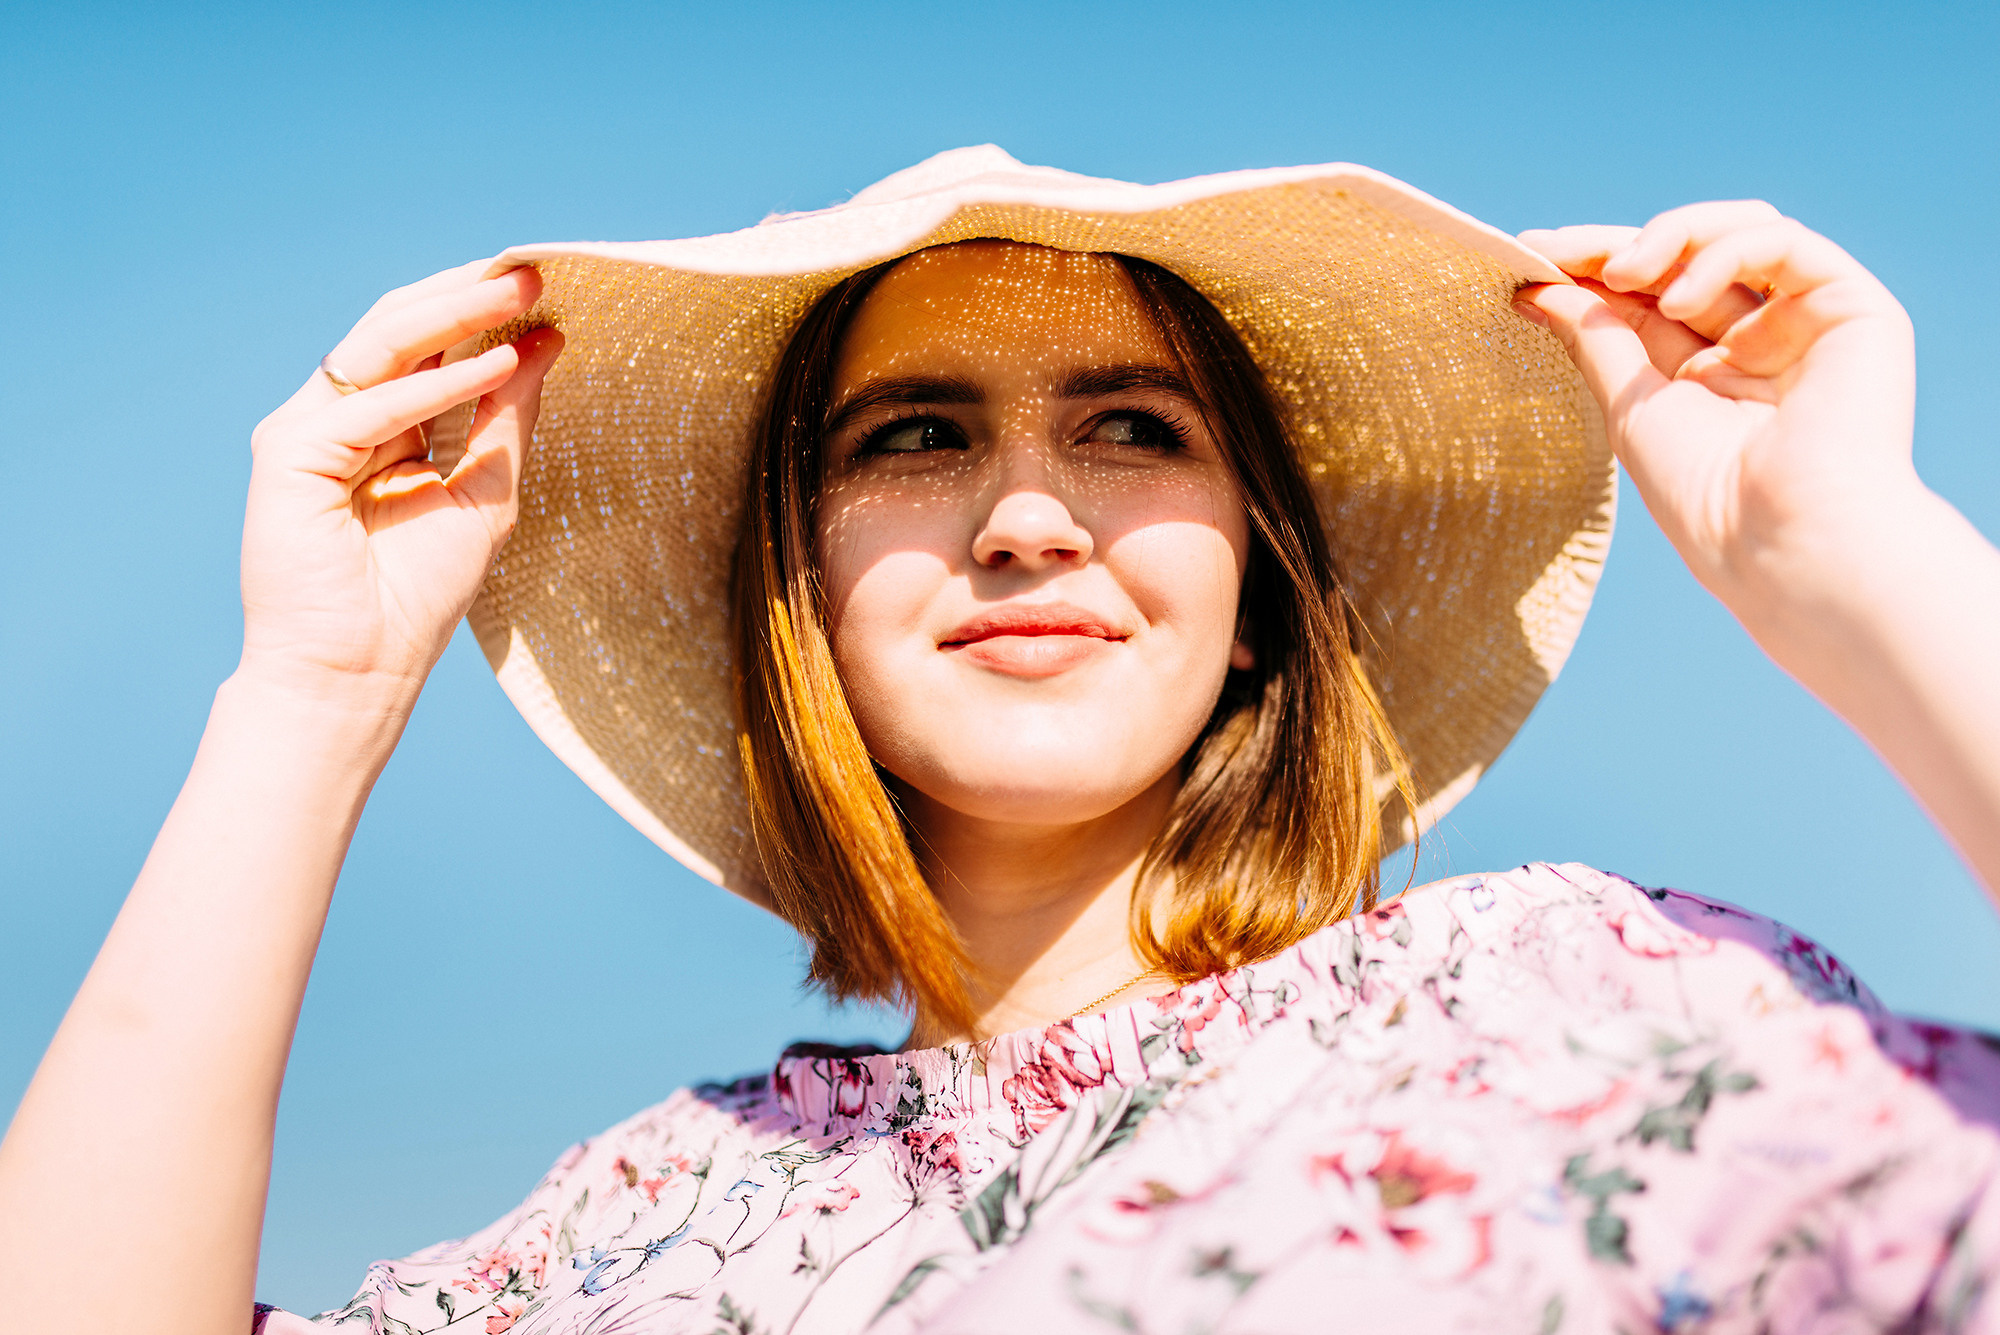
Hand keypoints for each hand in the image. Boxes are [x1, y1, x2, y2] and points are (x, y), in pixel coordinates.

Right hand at [239, 261, 562, 706]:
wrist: (359, 671)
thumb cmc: (417, 594)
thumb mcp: (487, 488)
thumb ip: (507, 415)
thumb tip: (546, 340)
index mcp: (382, 426)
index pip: (430, 346)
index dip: (482, 312)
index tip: (545, 290)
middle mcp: (341, 418)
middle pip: (404, 329)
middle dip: (471, 296)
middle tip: (535, 272)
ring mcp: (310, 429)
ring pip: (384, 343)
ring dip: (457, 313)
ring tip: (519, 292)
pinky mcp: (290, 453)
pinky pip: (374, 404)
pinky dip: (439, 384)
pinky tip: (496, 364)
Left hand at [1516, 202, 1918, 627]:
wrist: (1781, 540)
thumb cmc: (1705, 497)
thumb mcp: (1630, 405)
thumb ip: (1595, 338)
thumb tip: (1538, 287)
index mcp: (1712, 373)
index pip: (1649, 296)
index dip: (1590, 271)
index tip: (1527, 257)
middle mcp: (1762, 341)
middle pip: (1687, 259)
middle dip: (1615, 246)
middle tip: (1551, 248)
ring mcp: (1809, 322)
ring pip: (1740, 233)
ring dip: (1668, 237)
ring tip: (1616, 273)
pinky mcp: (1855, 308)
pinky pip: (1786, 244)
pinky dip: (1722, 254)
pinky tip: (1675, 299)